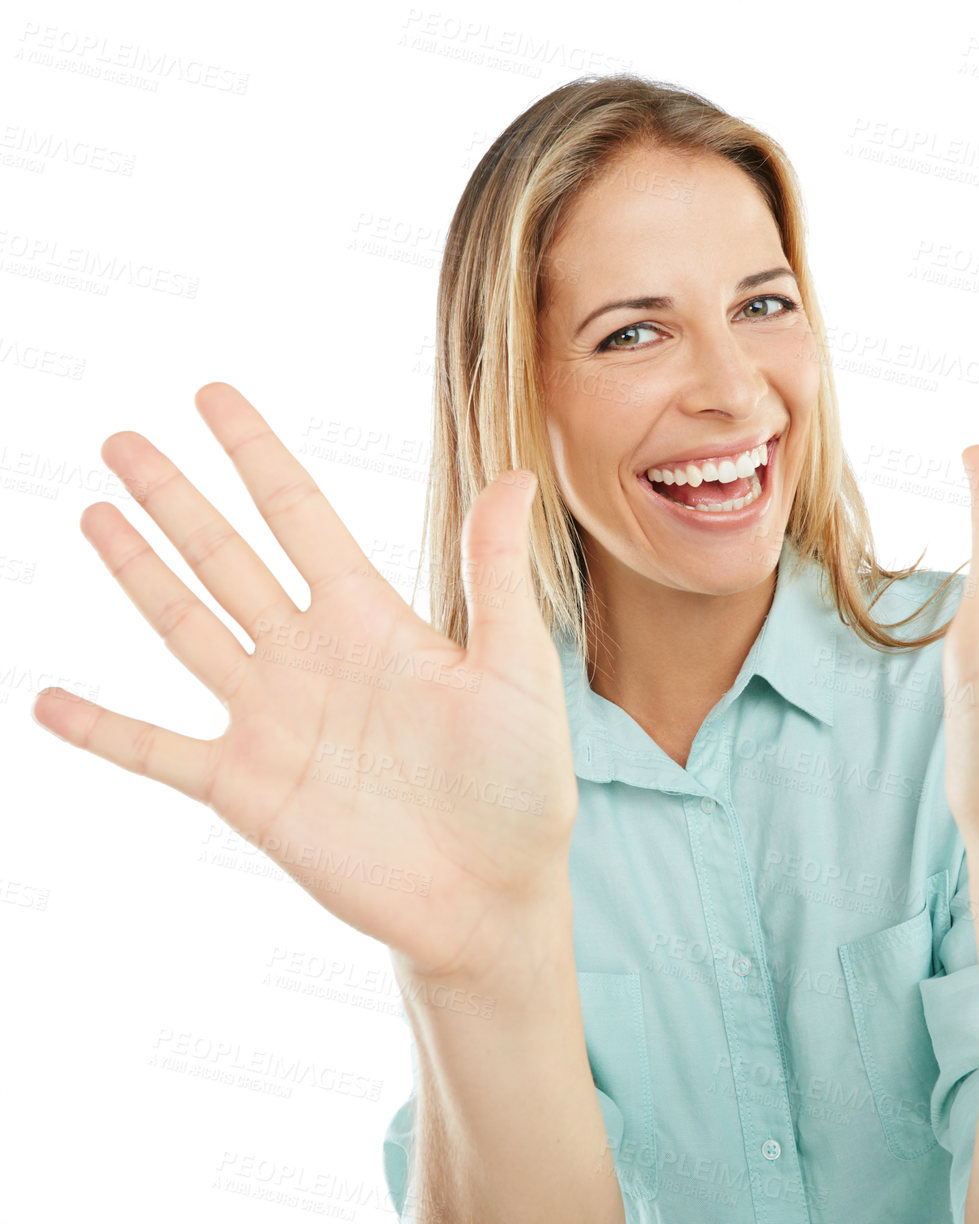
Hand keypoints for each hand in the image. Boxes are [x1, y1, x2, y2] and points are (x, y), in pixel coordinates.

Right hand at [32, 383, 576, 980]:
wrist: (491, 894)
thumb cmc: (519, 784)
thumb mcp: (515, 670)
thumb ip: (496, 576)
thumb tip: (514, 474)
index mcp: (373, 620)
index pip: (299, 516)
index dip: (255, 455)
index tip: (213, 395)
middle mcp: (312, 657)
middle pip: (227, 558)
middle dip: (177, 498)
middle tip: (123, 440)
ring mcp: (272, 720)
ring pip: (188, 628)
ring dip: (139, 574)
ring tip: (94, 514)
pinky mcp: (246, 789)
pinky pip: (158, 750)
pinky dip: (103, 730)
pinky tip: (49, 701)